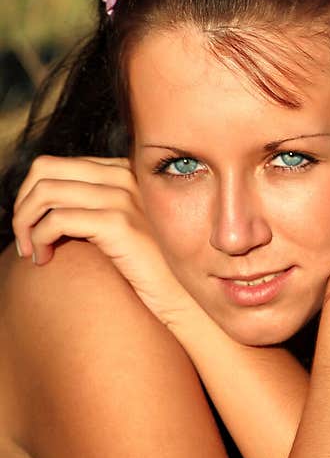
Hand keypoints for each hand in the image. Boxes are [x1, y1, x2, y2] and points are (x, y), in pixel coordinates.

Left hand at [12, 155, 192, 321]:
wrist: (179, 293)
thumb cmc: (145, 267)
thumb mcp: (117, 225)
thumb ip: (90, 204)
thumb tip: (39, 200)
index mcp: (124, 171)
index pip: (56, 164)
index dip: (32, 195)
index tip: (32, 226)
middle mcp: (125, 176)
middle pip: (44, 169)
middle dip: (22, 204)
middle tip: (23, 236)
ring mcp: (124, 197)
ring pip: (45, 192)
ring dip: (24, 223)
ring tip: (31, 250)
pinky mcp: (119, 223)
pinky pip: (56, 221)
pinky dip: (38, 240)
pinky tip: (45, 259)